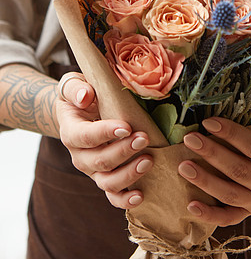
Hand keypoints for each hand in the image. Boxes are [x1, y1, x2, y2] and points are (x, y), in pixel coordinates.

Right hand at [56, 72, 152, 208]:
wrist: (81, 108)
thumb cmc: (81, 93)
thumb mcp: (74, 83)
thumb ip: (76, 88)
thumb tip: (85, 96)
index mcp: (71, 131)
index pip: (85, 136)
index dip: (105, 133)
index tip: (126, 126)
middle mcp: (79, 155)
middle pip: (99, 161)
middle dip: (123, 151)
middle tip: (144, 138)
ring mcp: (92, 169)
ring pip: (106, 182)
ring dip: (128, 174)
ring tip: (148, 160)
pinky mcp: (105, 177)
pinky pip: (112, 195)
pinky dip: (124, 200)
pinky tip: (140, 196)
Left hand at [178, 80, 250, 225]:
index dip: (233, 136)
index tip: (209, 122)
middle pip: (241, 171)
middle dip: (213, 155)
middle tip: (190, 139)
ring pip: (231, 194)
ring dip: (206, 182)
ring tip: (183, 166)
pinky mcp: (245, 211)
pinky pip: (228, 217)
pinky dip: (210, 215)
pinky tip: (190, 205)